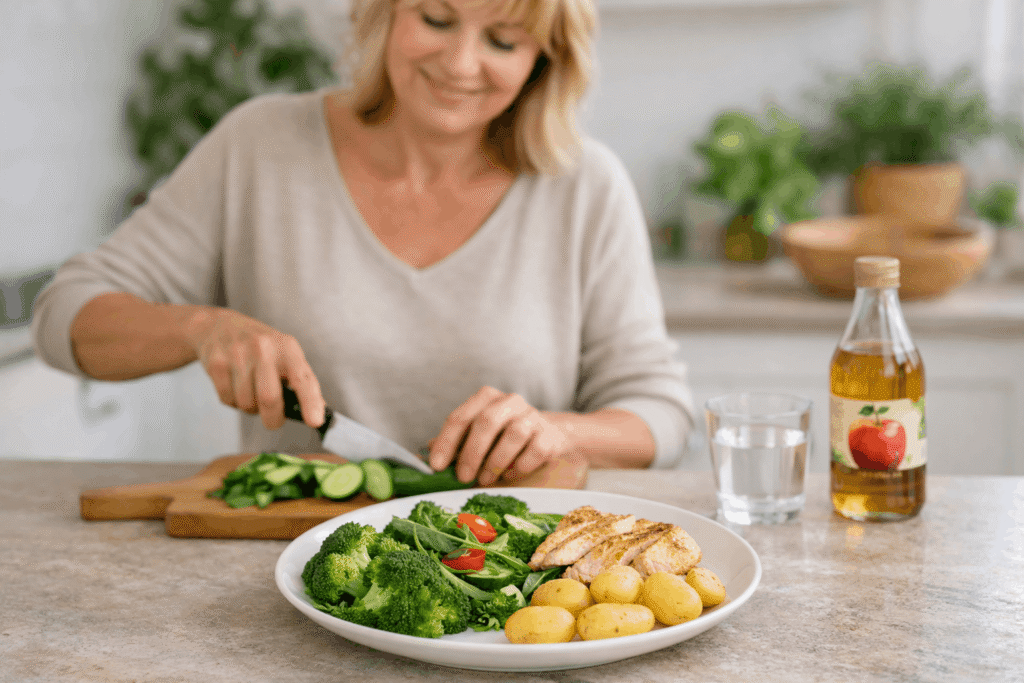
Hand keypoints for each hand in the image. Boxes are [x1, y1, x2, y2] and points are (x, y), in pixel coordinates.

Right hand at [185, 307, 324, 429]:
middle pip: (270, 399)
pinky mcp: (216, 364)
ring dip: (251, 408)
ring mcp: (238, 355)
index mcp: (287, 348)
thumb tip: (318, 411)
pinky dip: (233, 402)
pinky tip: (235, 386)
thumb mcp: (285, 354)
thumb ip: (301, 381)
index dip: (311, 401)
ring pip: (247, 404)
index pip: (303, 378)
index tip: (315, 421)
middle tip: (274, 419)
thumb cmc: (260, 346)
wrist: (218, 326)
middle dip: (273, 418)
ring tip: (251, 391)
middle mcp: (264, 348)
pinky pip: (228, 400)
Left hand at [428, 386, 577, 485]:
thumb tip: (423, 462)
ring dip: (495, 461)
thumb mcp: (475, 438)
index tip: (437, 466)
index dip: (446, 443)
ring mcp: (532, 416)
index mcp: (485, 398)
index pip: (460, 417)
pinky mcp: (549, 435)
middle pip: (487, 421)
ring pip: (514, 434)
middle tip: (464, 478)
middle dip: (472, 453)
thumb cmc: (502, 439)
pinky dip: (519, 466)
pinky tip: (510, 474)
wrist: (547, 436)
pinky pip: (535, 450)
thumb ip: (453, 446)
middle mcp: (509, 401)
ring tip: (486, 480)